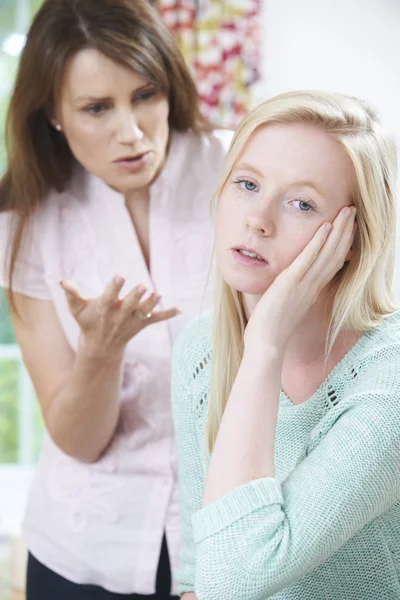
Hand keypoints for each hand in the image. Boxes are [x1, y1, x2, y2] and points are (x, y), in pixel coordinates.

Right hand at [60, 276, 180, 355]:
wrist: (100, 347)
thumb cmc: (88, 322)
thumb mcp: (77, 310)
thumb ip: (72, 295)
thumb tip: (62, 281)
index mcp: (103, 310)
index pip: (109, 298)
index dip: (114, 288)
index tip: (119, 277)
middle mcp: (119, 316)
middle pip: (129, 306)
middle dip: (136, 297)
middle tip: (142, 286)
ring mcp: (131, 321)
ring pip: (143, 312)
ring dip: (152, 304)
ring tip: (158, 294)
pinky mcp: (141, 324)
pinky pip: (156, 319)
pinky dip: (168, 315)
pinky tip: (179, 309)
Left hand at [244, 206, 356, 354]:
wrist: (266, 346)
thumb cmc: (270, 331)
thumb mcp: (285, 309)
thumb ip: (290, 296)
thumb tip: (285, 288)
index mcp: (311, 292)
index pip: (332, 264)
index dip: (342, 245)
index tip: (348, 228)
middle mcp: (312, 287)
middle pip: (335, 254)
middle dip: (346, 231)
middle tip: (353, 212)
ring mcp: (303, 285)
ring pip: (327, 253)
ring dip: (338, 230)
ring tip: (347, 211)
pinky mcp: (290, 283)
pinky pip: (307, 259)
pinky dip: (317, 242)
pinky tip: (325, 226)